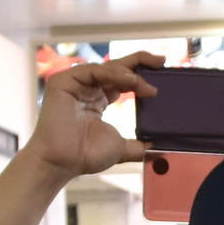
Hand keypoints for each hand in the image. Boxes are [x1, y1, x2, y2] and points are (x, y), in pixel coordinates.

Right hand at [29, 58, 155, 180]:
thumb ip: (139, 145)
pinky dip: (113, 73)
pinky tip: (130, 81)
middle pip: (116, 68)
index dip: (141, 75)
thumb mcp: (121, 147)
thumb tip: (158, 148)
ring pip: (107, 68)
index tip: (161, 74)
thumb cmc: (84, 156)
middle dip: (140, 62)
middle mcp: (87, 88)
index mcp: (98, 99)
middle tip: (161, 61)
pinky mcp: (64, 81)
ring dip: (130, 74)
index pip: (122, 80)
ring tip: (147, 87)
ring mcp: (75, 83)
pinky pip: (93, 70)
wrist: (62, 162)